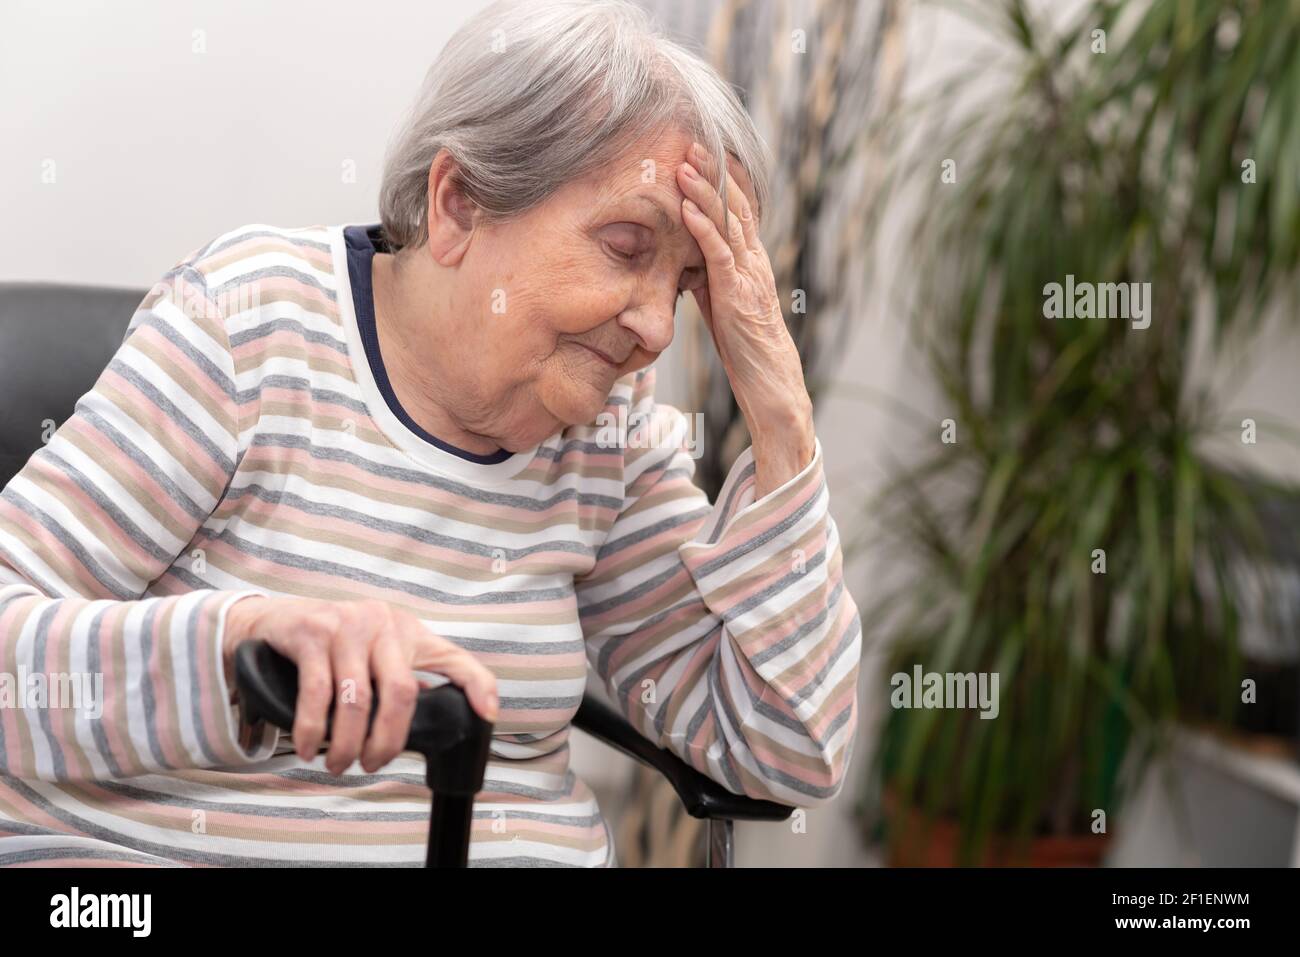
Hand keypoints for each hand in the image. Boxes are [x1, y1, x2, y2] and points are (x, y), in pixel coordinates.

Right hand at [222, 596, 498, 774]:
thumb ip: (402, 678)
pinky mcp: (312, 632)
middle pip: (401, 693)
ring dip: (347, 743)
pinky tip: (309, 747)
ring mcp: (348, 625)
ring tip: (338, 763)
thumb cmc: (332, 641)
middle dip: (388, 741)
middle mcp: (383, 623)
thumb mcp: (377, 651)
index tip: (487, 717)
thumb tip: (427, 722)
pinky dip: (313, 729)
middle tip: (371, 765)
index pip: (454, 658)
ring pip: (358, 699)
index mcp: (407, 632)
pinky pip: (318, 693)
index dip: (478, 685)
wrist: (273, 618)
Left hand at [676, 143, 814, 493]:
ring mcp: (748, 277)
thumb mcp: (723, 309)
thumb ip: (709, 282)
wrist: (773, 387)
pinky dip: (702, 226)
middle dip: (713, 173)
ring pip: (727, 223)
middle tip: (692, 141)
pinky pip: (718, 253)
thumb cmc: (747, 354)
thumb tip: (686, 265)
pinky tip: (686, 205)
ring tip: (684, 161)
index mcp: (752, 264)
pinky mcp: (737, 295)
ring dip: (704, 189)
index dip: (722, 181)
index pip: (738, 213)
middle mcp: (754, 263)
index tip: (703, 154)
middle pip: (735, 207)